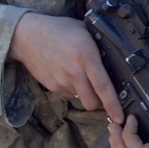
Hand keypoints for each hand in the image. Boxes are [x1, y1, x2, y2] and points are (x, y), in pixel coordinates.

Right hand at [8, 12, 123, 121]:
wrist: (28, 36)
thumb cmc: (59, 30)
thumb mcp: (85, 31)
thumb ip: (99, 46)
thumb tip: (115, 58)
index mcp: (87, 57)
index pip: (104, 87)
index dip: (114, 105)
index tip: (120, 117)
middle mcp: (75, 73)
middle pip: (92, 102)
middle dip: (101, 103)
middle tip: (103, 94)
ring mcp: (62, 81)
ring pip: (81, 99)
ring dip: (85, 94)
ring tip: (82, 76)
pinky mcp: (52, 86)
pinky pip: (68, 94)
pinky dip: (72, 89)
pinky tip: (69, 74)